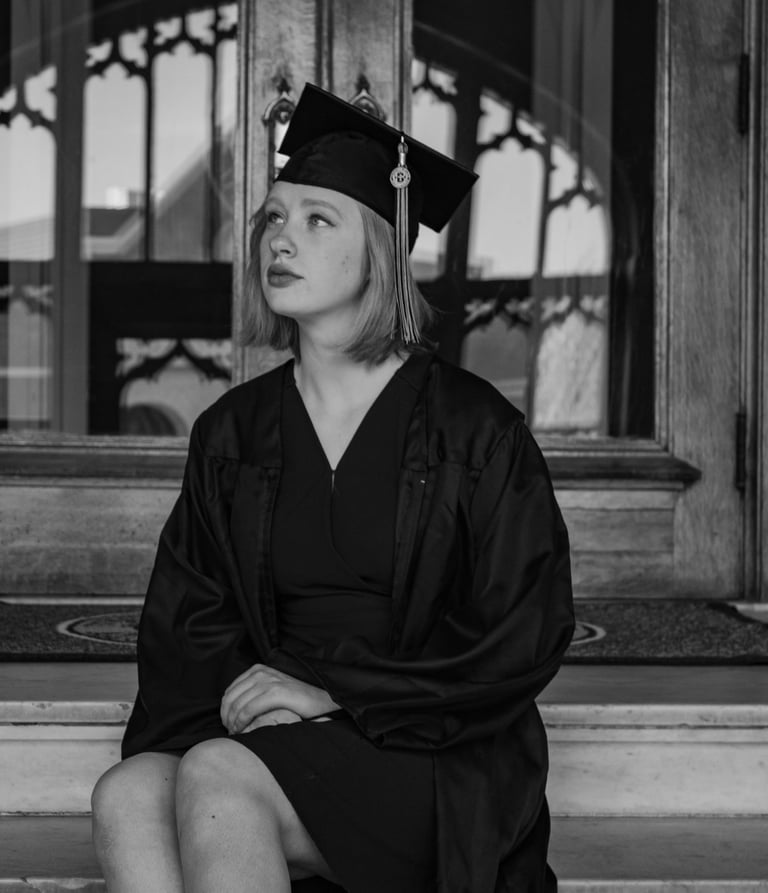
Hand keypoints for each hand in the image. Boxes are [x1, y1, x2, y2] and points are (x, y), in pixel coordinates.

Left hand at [220, 664, 338, 733]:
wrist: (322, 699)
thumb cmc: (296, 700)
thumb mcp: (272, 689)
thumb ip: (255, 692)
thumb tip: (233, 708)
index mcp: (258, 670)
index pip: (230, 691)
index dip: (225, 710)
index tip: (229, 724)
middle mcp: (261, 672)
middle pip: (230, 698)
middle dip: (226, 717)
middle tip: (231, 731)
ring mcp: (269, 681)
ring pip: (237, 704)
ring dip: (232, 722)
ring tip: (236, 733)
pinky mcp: (276, 692)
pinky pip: (249, 709)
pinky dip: (241, 722)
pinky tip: (243, 730)